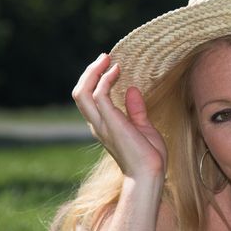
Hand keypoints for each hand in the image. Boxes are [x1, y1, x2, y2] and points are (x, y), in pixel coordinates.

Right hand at [72, 53, 166, 180]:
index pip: (89, 100)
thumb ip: (136, 110)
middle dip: (89, 72)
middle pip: (80, 93)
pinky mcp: (110, 122)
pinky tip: (117, 71)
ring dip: (92, 72)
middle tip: (105, 57)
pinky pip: (99, 95)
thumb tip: (132, 89)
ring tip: (106, 58)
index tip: (111, 66)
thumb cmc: (149, 157)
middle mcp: (98, 125)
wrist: (150, 174)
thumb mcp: (144, 128)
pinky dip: (106, 79)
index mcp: (104, 126)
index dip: (96, 81)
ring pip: (82, 92)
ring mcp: (102, 124)